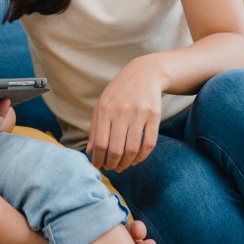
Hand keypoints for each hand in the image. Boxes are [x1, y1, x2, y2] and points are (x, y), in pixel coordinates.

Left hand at [86, 55, 165, 171]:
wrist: (144, 74)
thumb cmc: (119, 92)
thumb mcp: (102, 105)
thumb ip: (95, 128)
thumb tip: (90, 151)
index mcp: (105, 109)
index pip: (100, 143)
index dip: (98, 159)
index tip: (98, 166)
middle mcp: (121, 112)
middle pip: (116, 149)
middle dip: (112, 164)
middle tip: (111, 169)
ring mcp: (139, 114)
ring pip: (132, 149)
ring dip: (126, 163)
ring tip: (122, 166)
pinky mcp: (154, 116)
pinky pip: (149, 143)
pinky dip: (142, 156)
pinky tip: (136, 160)